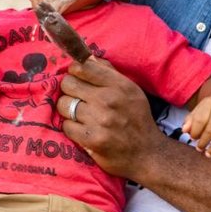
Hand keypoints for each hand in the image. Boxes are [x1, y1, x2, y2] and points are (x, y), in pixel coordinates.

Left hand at [57, 56, 163, 179]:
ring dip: (68, 110)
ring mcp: (99, 120)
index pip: (83, 67)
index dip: (75, 71)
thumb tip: (86, 57)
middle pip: (68, 84)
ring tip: (79, 114)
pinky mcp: (92, 140)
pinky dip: (71, 128)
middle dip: (69, 90)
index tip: (77, 77)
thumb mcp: (130, 90)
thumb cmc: (137, 118)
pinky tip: (82, 129)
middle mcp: (108, 100)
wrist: (147, 154)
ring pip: (64, 105)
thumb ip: (108, 72)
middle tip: (77, 97)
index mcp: (119, 84)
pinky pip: (66, 126)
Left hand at [182, 93, 210, 156]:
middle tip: (199, 148)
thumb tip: (185, 130)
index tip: (193, 138)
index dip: (195, 132)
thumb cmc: (209, 111)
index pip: (200, 120)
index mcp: (209, 103)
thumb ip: (190, 121)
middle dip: (204, 142)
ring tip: (208, 153)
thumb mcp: (198, 111)